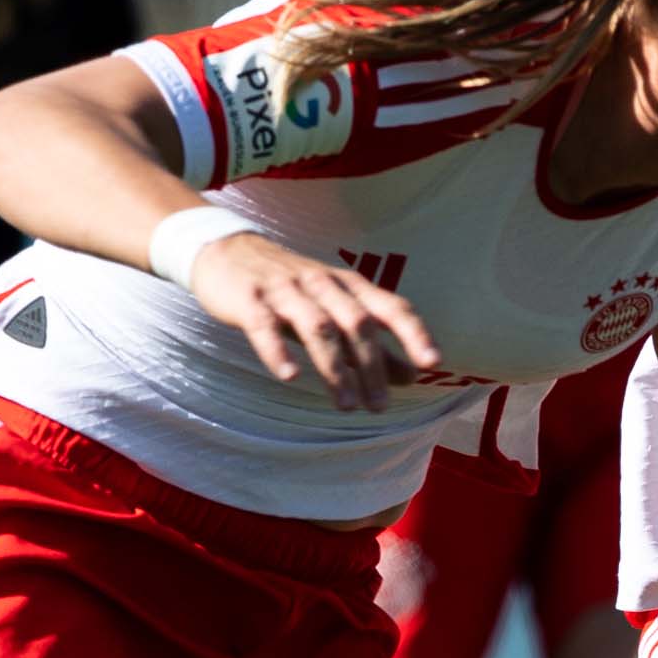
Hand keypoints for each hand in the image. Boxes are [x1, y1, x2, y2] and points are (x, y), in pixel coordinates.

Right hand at [189, 231, 440, 412]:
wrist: (223, 251)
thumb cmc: (289, 288)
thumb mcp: (334, 311)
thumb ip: (371, 346)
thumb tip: (413, 377)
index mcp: (348, 286)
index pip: (391, 306)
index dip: (414, 333)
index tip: (433, 363)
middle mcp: (322, 284)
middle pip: (357, 322)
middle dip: (372, 365)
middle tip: (379, 407)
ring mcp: (285, 290)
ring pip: (318, 326)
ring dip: (334, 368)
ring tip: (345, 406)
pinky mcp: (249, 300)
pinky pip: (264, 326)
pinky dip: (277, 351)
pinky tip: (289, 376)